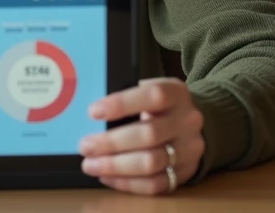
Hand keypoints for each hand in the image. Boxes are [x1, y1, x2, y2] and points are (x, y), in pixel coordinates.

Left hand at [79, 78, 204, 194]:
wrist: (189, 124)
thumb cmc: (158, 105)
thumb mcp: (149, 90)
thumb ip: (127, 96)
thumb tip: (92, 114)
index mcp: (176, 93)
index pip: (153, 95)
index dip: (122, 104)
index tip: (93, 112)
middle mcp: (187, 121)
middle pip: (150, 134)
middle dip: (112, 142)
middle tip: (85, 146)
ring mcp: (189, 149)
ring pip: (151, 163)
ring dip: (116, 166)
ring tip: (91, 165)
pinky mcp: (184, 173)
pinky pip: (155, 184)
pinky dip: (127, 183)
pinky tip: (107, 176)